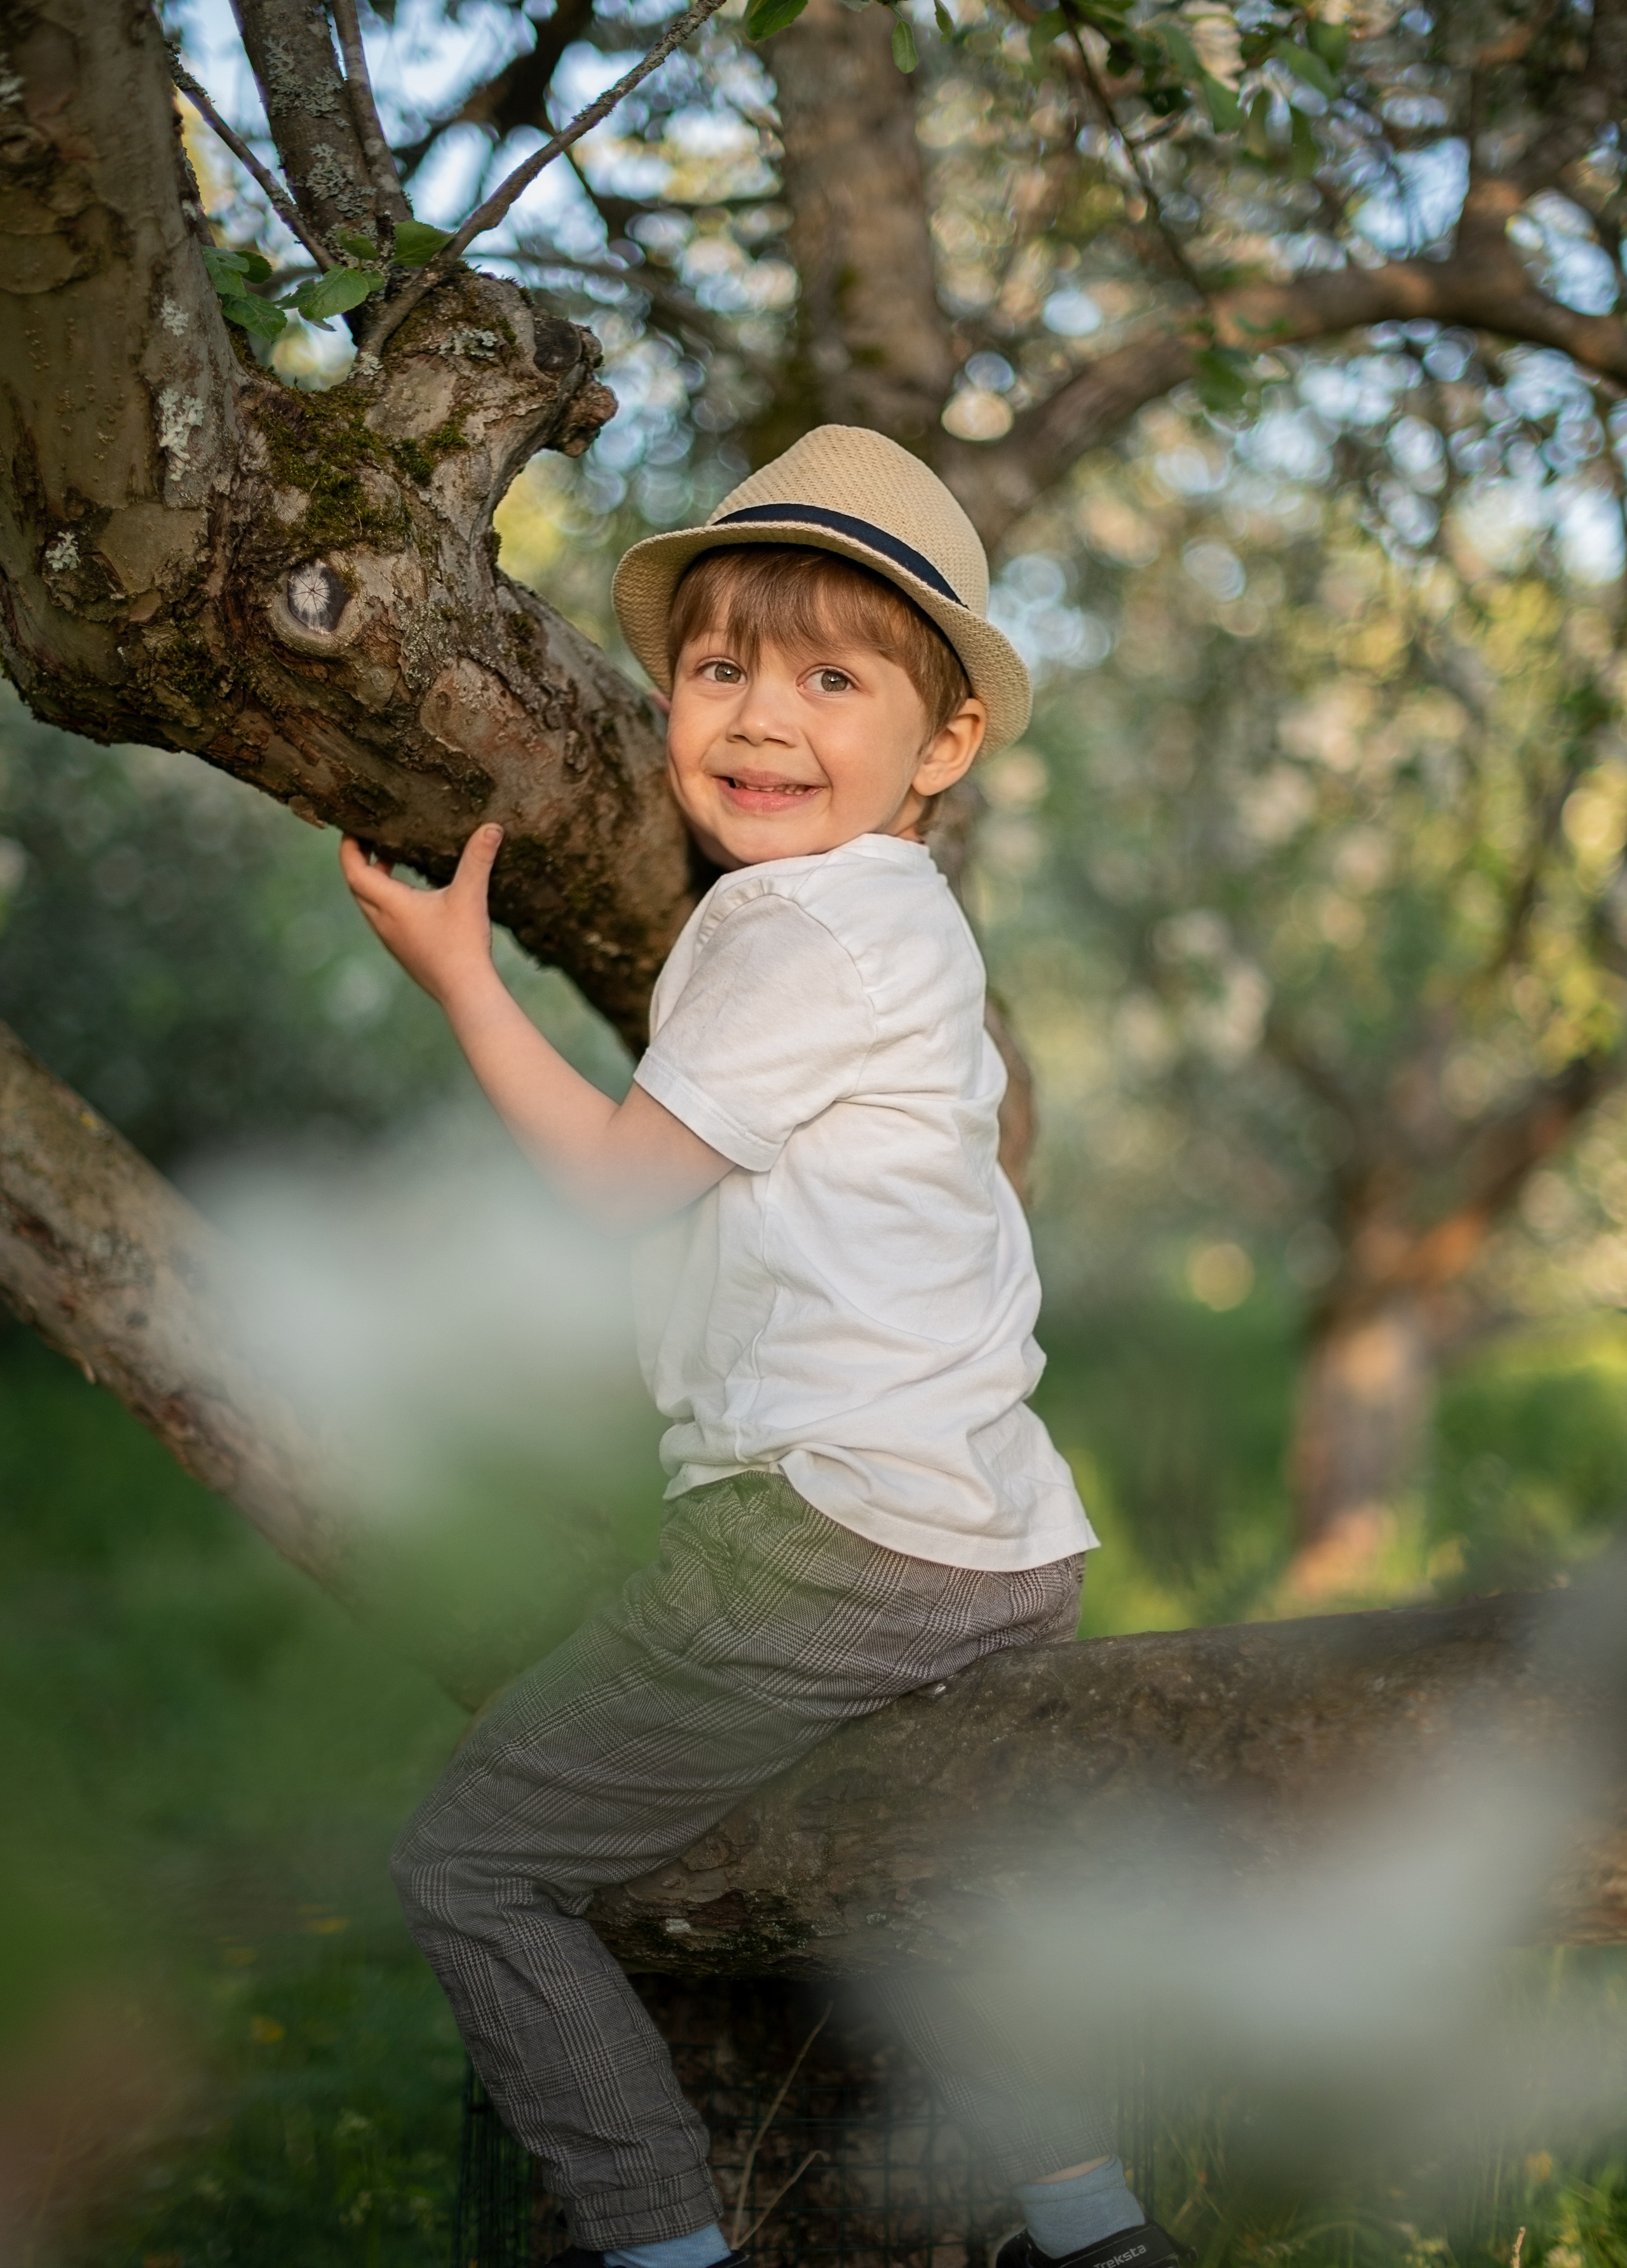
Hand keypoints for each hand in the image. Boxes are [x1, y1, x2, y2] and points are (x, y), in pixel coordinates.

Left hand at [339, 824, 502, 1007]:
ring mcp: (391, 939)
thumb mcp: (470, 896)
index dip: (348, 848)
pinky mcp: (402, 951)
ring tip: (389, 860)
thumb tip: (492, 827)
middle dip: (359, 860)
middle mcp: (383, 922)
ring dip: (372, 881)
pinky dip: (385, 899)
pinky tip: (410, 897)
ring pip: (369, 904)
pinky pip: (382, 918)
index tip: (352, 829)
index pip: (353, 871)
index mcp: (391, 905)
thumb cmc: (463, 944)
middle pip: (357, 886)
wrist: (464, 991)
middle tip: (370, 839)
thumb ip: (478, 859)